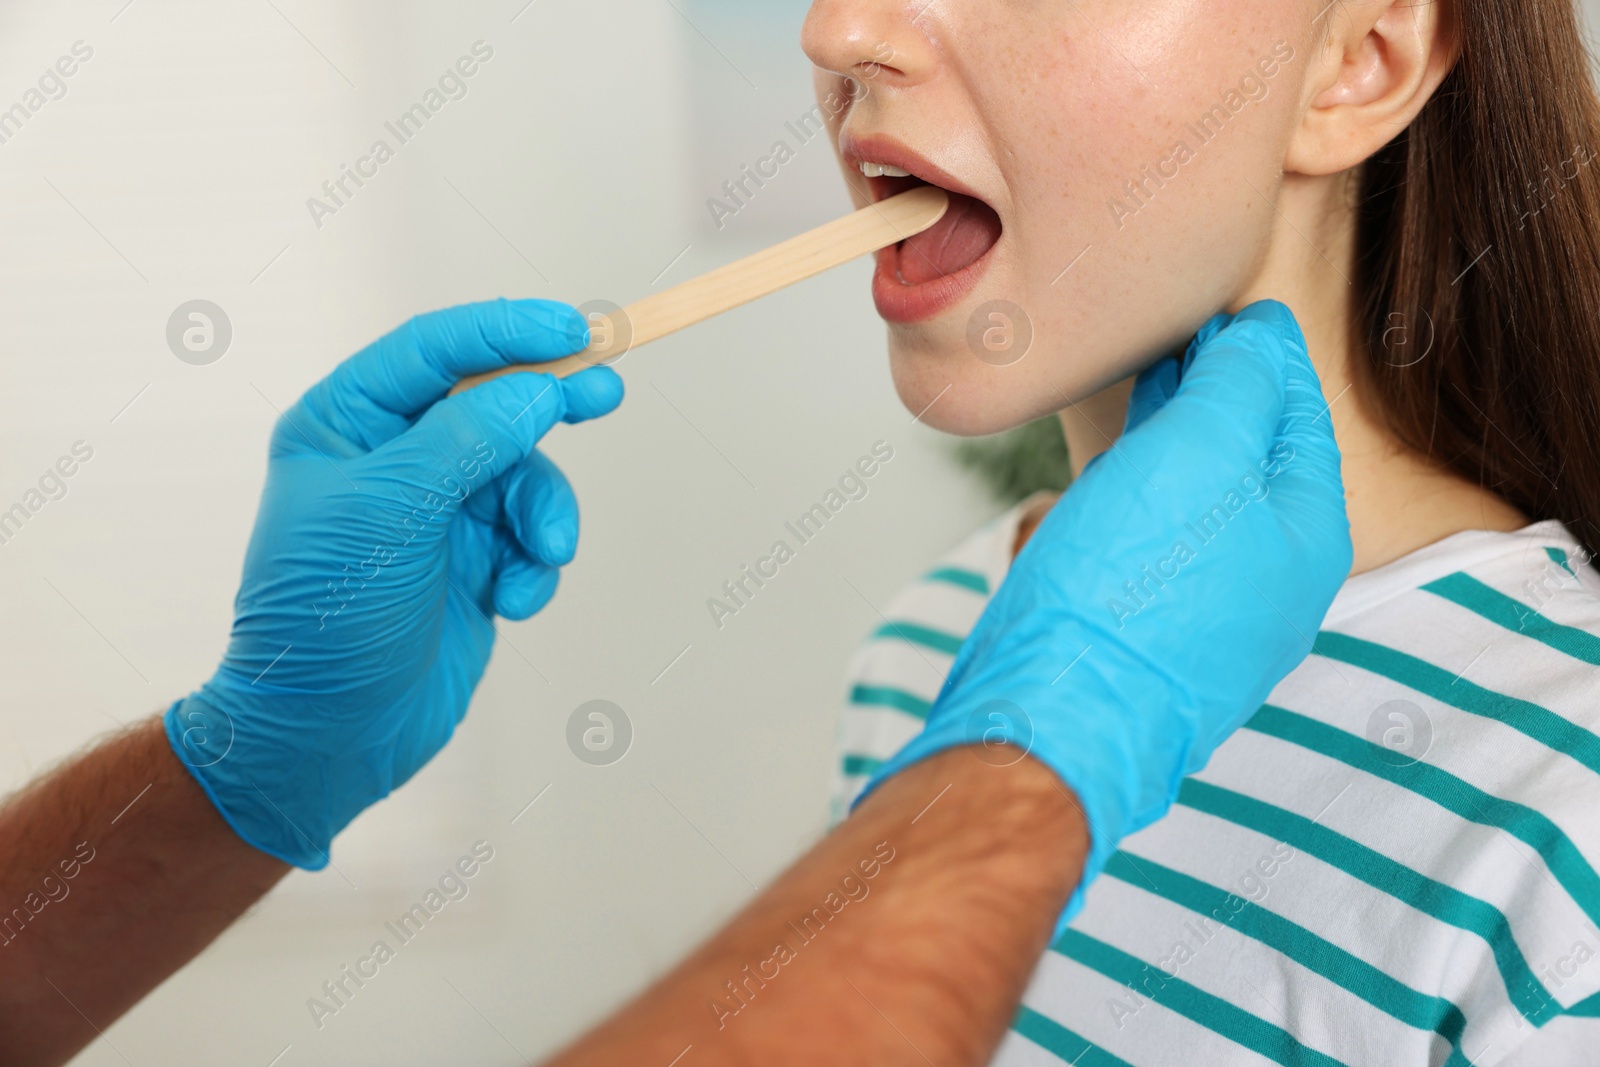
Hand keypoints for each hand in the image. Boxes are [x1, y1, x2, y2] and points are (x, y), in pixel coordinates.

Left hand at [165, 299, 622, 866]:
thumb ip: (468, 438)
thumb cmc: (328, 621)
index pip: (433, 351)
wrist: (330, 739)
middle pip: (493, 403)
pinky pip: (531, 537)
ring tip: (543, 557)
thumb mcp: (390, 512)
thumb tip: (538, 389)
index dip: (505, 333)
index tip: (572, 331)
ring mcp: (436, 511)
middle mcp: (392, 459)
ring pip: (525, 476)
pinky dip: (535, 566)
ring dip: (544, 516)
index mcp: (345, 425)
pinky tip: (514, 601)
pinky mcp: (473, 562)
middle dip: (549, 405)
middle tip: (605, 391)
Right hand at [860, 300, 1350, 930]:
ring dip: (1179, 437)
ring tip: (1145, 383)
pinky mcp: (1147, 635)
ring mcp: (1211, 617)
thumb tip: (1262, 335)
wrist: (1052, 713)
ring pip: (1203, 500)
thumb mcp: (1201, 452)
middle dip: (1222, 392)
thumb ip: (1243, 383)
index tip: (1221, 303)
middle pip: (1253, 458)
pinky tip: (1113, 468)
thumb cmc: (1128, 588)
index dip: (1260, 350)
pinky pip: (1163, 541)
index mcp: (1307, 537)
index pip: (1299, 413)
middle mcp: (1271, 583)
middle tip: (1179, 331)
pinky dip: (1148, 489)